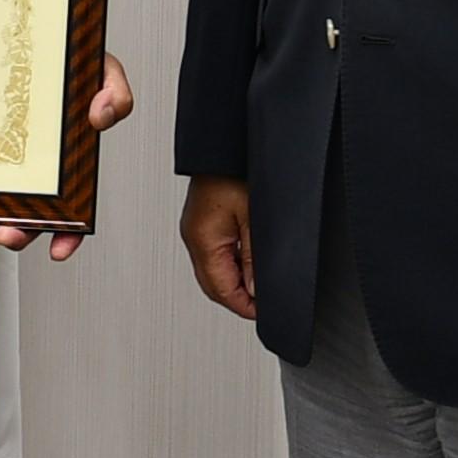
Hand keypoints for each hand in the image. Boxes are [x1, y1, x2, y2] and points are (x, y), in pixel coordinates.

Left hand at [0, 52, 131, 260]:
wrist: (39, 39)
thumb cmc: (73, 60)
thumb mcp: (104, 69)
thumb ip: (115, 93)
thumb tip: (102, 116)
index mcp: (72, 158)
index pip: (76, 208)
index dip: (70, 234)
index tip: (59, 250)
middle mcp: (40, 167)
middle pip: (33, 214)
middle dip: (20, 233)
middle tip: (6, 236)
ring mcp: (10, 158)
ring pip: (0, 204)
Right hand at [179, 173, 254, 318]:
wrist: (224, 144)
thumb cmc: (236, 169)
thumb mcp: (255, 218)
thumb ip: (254, 259)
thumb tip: (255, 291)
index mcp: (203, 239)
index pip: (220, 290)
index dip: (244, 307)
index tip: (264, 312)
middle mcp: (193, 236)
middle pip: (212, 285)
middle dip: (237, 298)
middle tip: (262, 304)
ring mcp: (195, 228)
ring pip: (212, 271)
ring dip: (234, 281)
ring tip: (258, 283)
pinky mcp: (201, 220)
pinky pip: (213, 252)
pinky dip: (229, 264)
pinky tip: (248, 260)